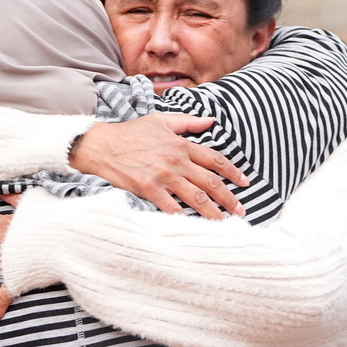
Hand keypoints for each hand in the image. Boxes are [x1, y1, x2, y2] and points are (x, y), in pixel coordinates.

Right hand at [69, 113, 248, 219]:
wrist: (101, 145)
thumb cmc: (130, 132)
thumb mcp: (160, 120)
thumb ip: (188, 121)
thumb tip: (211, 120)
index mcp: (181, 144)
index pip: (215, 160)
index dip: (233, 172)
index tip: (245, 183)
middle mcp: (176, 160)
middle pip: (210, 182)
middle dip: (229, 198)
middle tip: (242, 211)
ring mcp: (163, 176)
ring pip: (196, 197)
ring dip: (213, 212)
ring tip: (225, 223)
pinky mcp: (148, 189)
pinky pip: (171, 207)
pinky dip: (184, 217)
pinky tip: (194, 226)